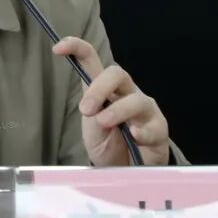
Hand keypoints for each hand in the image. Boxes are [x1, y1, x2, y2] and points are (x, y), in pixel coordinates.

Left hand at [53, 36, 169, 165]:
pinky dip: (142, 131)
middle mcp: (127, 92)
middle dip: (100, 88)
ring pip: (136, 99)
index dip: (76, 48)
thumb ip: (91, 113)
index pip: (92, 60)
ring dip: (118, 110)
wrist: (127, 169)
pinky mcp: (159, 128)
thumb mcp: (92, 128)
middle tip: (86, 110)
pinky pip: (153, 126)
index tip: (57, 48)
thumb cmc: (109, 143)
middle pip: (117, 74)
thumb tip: (90, 106)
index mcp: (105, 89)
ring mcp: (145, 109)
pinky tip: (134, 136)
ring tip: (104, 123)